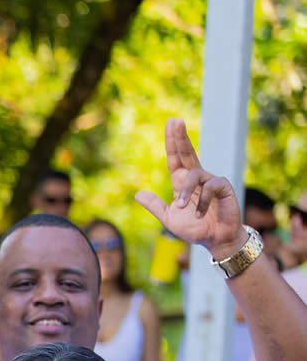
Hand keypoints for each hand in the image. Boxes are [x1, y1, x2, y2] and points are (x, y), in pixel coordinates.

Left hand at [135, 118, 245, 259]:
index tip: (171, 123)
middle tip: (175, 122)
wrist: (215, 239)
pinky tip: (200, 213)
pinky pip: (210, 187)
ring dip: (185, 193)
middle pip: (188, 153)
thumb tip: (137, 194)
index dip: (173, 142)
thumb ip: (155, 206)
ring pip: (195, 175)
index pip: (176, 159)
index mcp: (183, 183)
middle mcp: (197, 178)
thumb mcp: (169, 218)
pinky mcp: (224, 187)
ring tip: (182, 208)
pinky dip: (202, 201)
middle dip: (180, 138)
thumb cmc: (195, 228)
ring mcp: (211, 181)